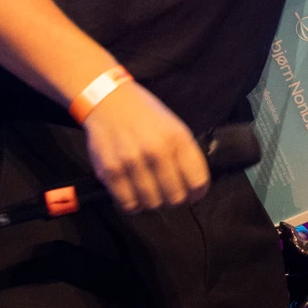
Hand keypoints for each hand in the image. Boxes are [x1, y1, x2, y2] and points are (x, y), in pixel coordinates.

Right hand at [82, 82, 209, 211]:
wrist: (110, 102)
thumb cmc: (146, 115)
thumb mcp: (174, 127)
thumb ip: (184, 154)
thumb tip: (193, 185)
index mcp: (178, 139)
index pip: (197, 180)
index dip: (198, 193)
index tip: (194, 195)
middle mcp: (156, 151)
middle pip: (175, 196)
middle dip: (176, 199)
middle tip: (171, 196)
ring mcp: (132, 162)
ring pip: (152, 203)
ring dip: (154, 203)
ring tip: (152, 195)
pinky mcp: (110, 171)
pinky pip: (127, 203)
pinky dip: (133, 205)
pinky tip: (134, 197)